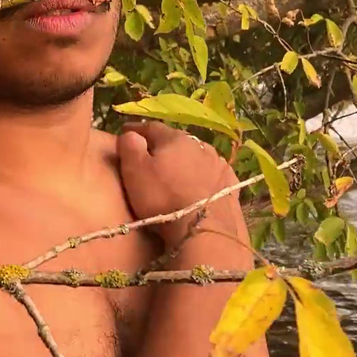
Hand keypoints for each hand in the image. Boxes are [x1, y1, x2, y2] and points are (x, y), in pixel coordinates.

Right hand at [117, 121, 242, 246]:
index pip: (152, 127)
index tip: (126, 131)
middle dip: (163, 145)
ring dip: (185, 160)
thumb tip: (131, 134)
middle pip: (176, 140)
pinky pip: (212, 173)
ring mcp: (218, 163)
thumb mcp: (135, 172)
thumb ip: (130, 147)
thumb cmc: (163, 199)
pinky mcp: (230, 183)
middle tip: (150, 154)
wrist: (204, 229)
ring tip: (176, 171)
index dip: (137, 129)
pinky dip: (202, 175)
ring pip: (196, 155)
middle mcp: (200, 145)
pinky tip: (200, 184)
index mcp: (174, 139)